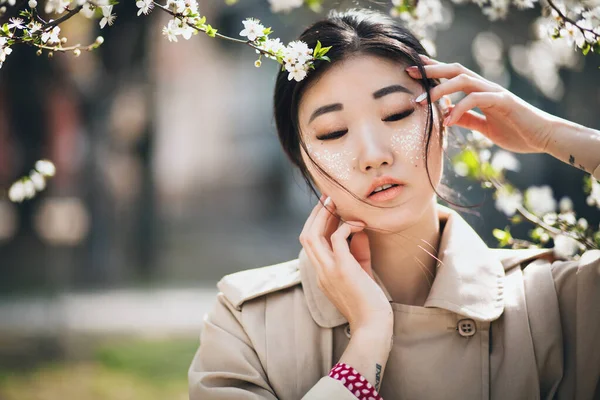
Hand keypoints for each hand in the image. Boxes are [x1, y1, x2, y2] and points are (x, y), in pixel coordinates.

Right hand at [299, 195, 392, 333]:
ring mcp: (328, 270)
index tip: (329, 207)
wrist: (373, 326)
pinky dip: (345, 226)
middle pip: (306, 235)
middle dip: (315, 214)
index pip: (310, 242)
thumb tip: (356, 227)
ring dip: (324, 215)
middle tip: (328, 197)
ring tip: (336, 202)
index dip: (316, 222)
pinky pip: (336, 238)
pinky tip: (358, 224)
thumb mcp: (361, 271)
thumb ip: (356, 250)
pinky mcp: (342, 269)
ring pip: (312, 235)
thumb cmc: (370, 301)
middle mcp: (320, 271)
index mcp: (321, 273)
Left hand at [406, 55, 554, 153]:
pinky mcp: (503, 101)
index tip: (413, 68)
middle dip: (432, 70)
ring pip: (463, 80)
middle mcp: (486, 87)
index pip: (454, 75)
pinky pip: (476, 99)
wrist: (544, 138)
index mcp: (480, 92)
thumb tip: (446, 116)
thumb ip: (466, 119)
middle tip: (409, 73)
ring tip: (422, 102)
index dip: (434, 69)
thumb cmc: (516, 132)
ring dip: (440, 90)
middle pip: (455, 70)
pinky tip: (447, 121)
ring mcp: (495, 92)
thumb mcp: (484, 127)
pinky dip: (458, 109)